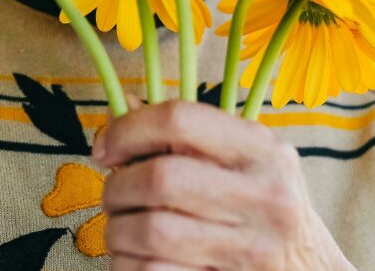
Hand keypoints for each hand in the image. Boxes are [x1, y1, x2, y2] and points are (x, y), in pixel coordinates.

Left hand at [92, 99, 354, 270]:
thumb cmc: (269, 216)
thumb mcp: (250, 167)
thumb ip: (195, 142)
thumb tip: (120, 118)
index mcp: (264, 150)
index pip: (180, 119)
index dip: (128, 129)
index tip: (106, 149)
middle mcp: (265, 195)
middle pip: (160, 177)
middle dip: (117, 188)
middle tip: (113, 197)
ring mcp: (254, 247)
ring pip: (151, 230)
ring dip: (118, 232)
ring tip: (122, 232)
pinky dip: (130, 266)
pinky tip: (137, 260)